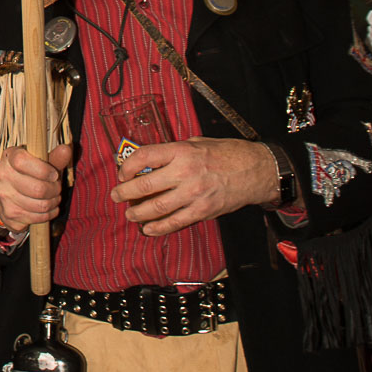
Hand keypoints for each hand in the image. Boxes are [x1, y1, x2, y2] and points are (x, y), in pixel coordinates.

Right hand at [0, 143, 72, 230]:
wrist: (10, 195)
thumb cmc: (30, 174)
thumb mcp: (41, 162)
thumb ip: (54, 157)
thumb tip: (66, 149)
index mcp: (9, 157)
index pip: (22, 162)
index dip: (43, 170)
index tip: (54, 175)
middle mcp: (2, 176)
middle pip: (37, 189)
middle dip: (55, 190)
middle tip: (57, 189)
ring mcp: (4, 196)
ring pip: (40, 205)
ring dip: (53, 203)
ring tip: (54, 199)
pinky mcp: (8, 214)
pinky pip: (37, 218)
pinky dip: (48, 215)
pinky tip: (47, 209)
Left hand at [115, 137, 278, 235]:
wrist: (254, 170)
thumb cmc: (226, 154)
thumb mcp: (197, 143)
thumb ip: (174, 152)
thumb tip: (149, 161)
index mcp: (182, 151)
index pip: (145, 156)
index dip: (128, 166)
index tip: (122, 173)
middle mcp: (185, 172)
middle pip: (145, 185)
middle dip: (125, 193)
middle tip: (116, 196)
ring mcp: (194, 194)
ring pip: (156, 208)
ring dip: (138, 213)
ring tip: (130, 214)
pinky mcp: (202, 211)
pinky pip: (175, 222)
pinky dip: (158, 227)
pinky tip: (148, 228)